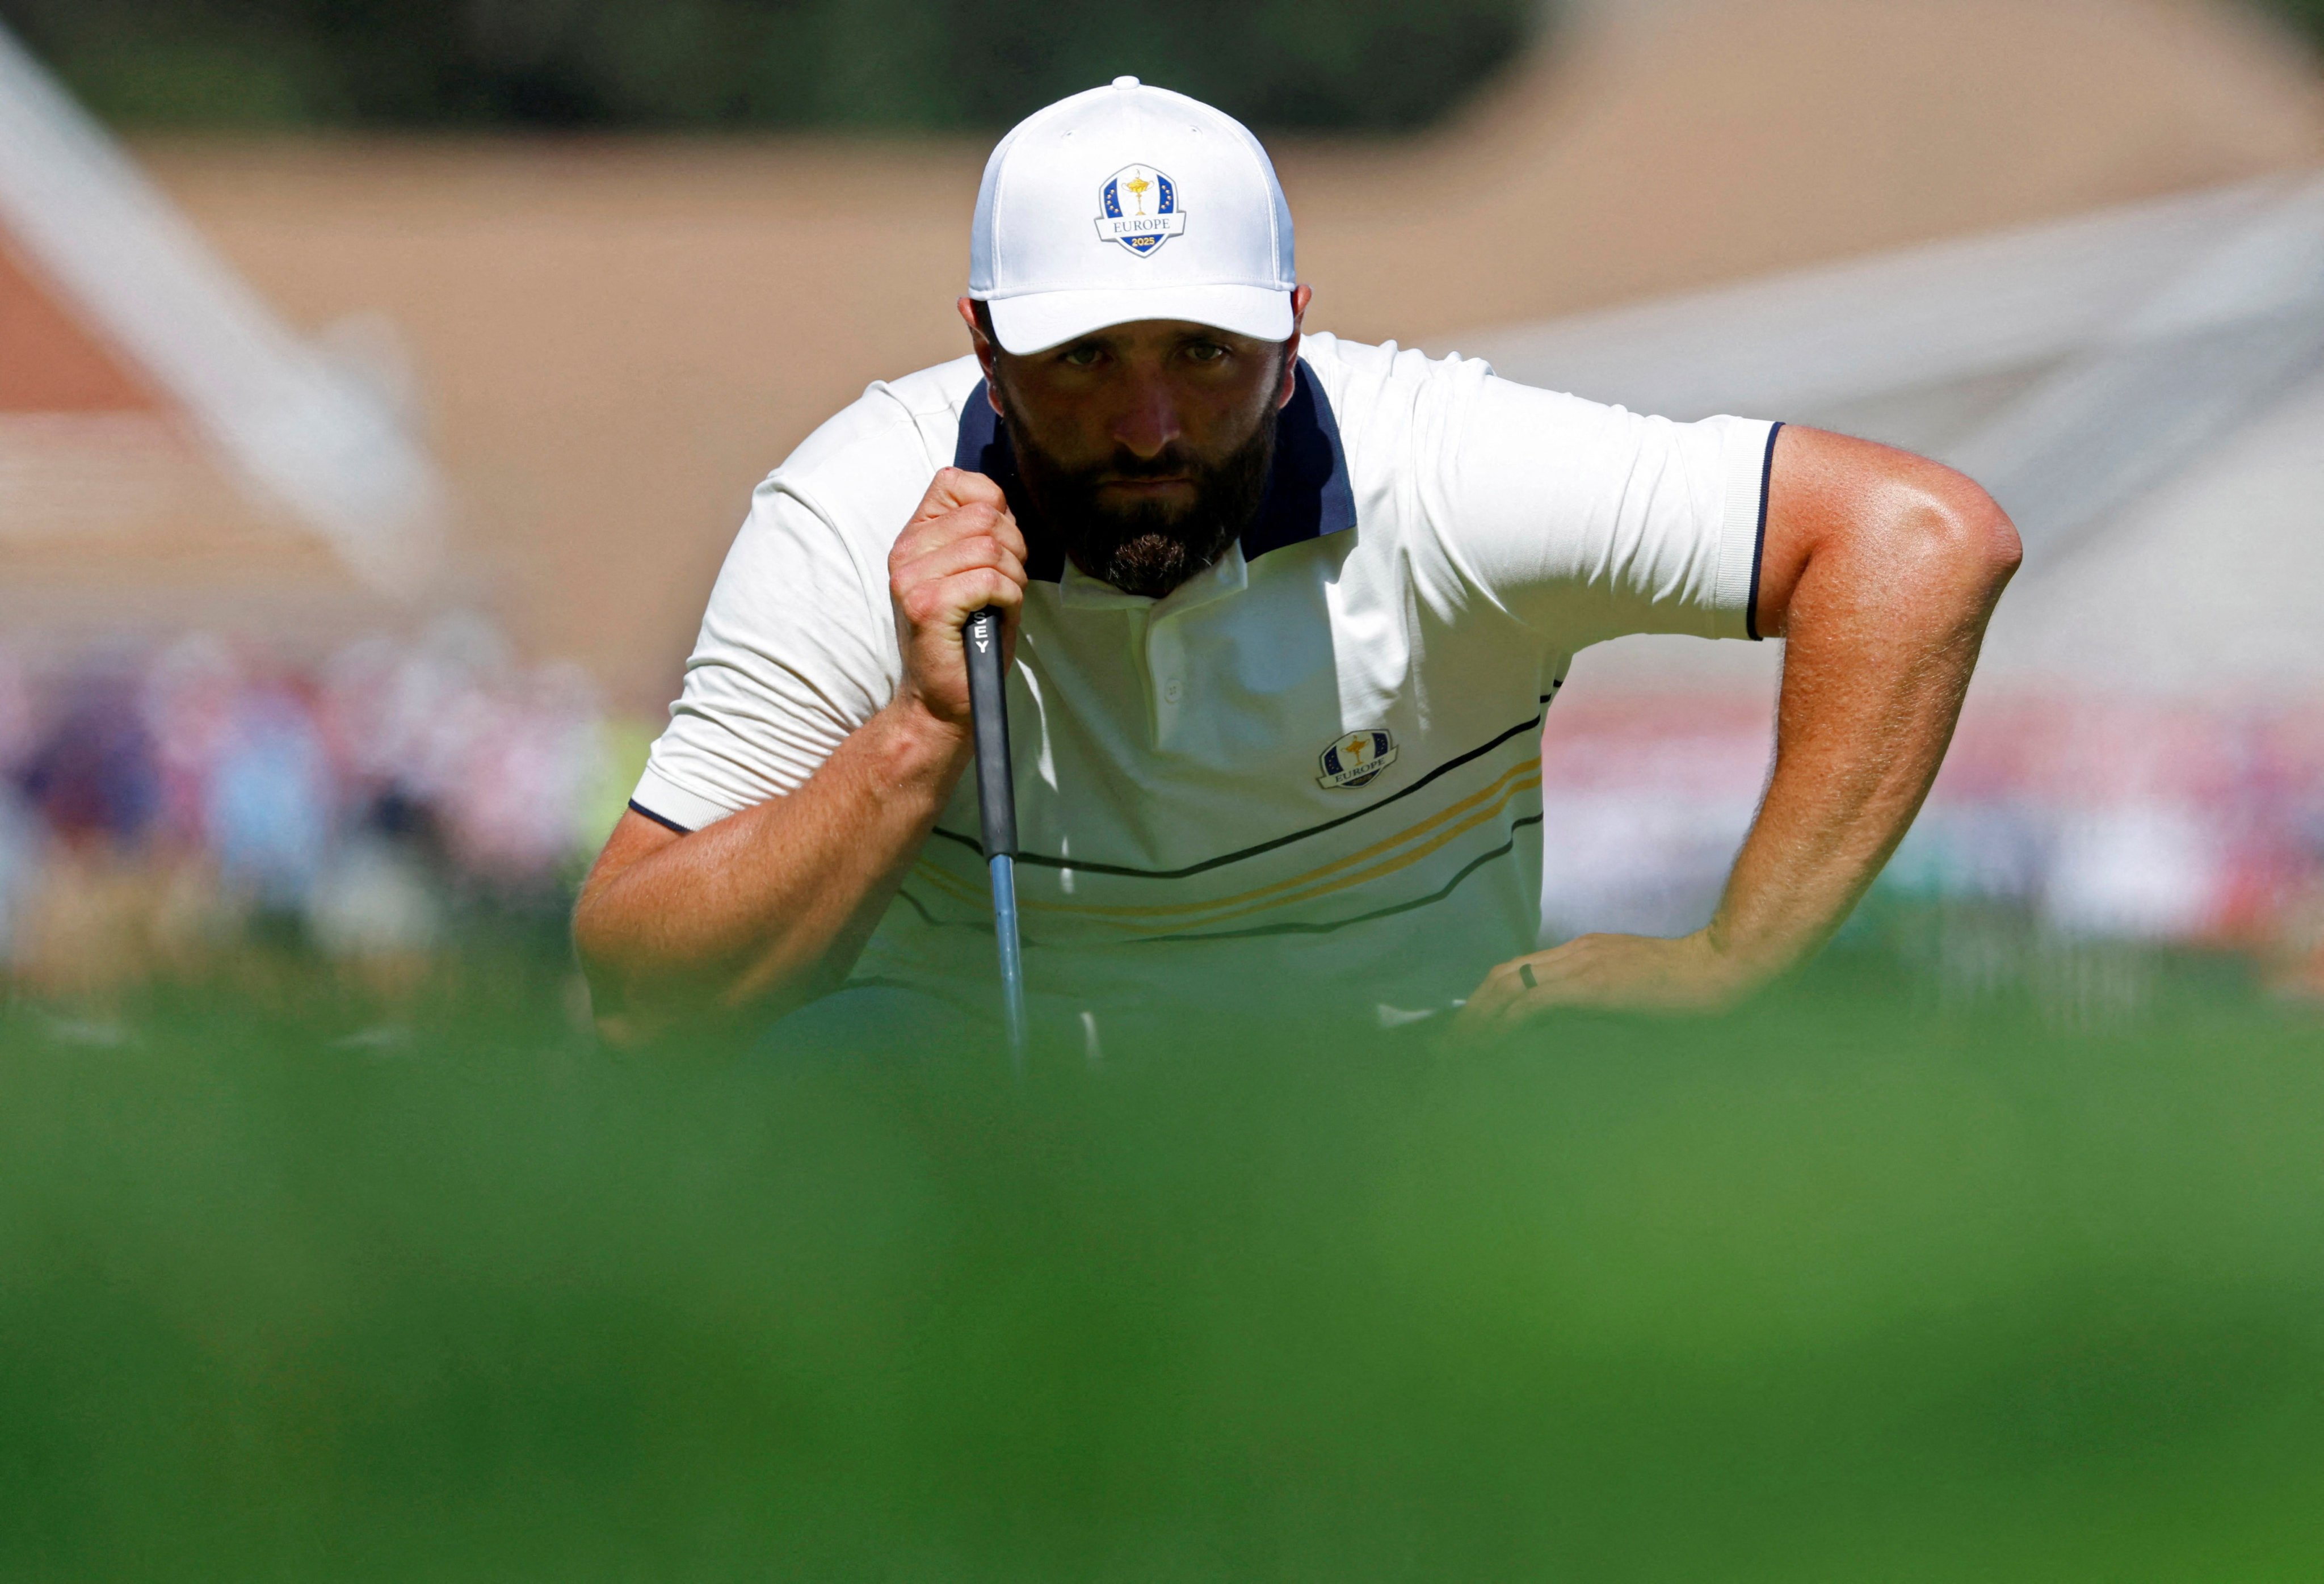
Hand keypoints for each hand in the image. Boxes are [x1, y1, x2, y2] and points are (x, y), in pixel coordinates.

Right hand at [886, 468, 1029, 735]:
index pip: (954, 480)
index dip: (992, 504)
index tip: (998, 543)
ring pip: (992, 548)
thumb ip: (981, 534)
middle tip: (1007, 582)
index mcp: (914, 538)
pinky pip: (990, 580)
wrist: (941, 700)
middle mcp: (905, 552)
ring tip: (1000, 603)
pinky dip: (1008, 598)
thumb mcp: (972, 574)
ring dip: (1013, 578)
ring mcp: (912, 579)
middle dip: (1014, 547)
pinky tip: (996, 616)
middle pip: (984, 515)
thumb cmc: (967, 638)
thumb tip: (1003, 505)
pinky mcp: (928, 606)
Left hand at [1452, 930, 1751, 1040]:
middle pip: (1503, 976)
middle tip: (1448, 1049)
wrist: (1726, 970)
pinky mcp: (1590, 985)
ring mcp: (1581, 965)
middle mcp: (1574, 953)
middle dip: (1471, 1012)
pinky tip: (1486, 1051)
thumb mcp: (1636, 998)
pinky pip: (1530, 1006)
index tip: (1469, 1032)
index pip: (1520, 972)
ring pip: (1507, 986)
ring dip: (1476, 1021)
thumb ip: (1602, 1009)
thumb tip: (1575, 1033)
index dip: (1487, 1001)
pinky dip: (1501, 1028)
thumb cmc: (1694, 991)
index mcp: (1584, 955)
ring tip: (1455, 1054)